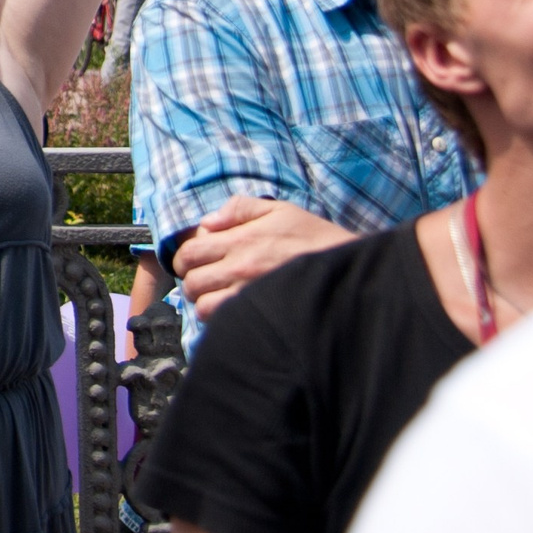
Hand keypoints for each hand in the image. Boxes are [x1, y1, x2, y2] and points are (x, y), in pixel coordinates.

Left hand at [172, 197, 353, 314]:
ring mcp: (250, 293)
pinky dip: (220, 320)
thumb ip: (240, 208)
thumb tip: (206, 222)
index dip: (184, 259)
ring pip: (203, 306)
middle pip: (192, 281)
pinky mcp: (262, 313)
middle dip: (191, 281)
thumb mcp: (280, 210)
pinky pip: (224, 323)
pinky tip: (233, 312)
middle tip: (204, 282)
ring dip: (204, 303)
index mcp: (241, 239)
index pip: (189, 251)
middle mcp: (241, 266)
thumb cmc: (316, 238)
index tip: (192, 263)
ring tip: (217, 299)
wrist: (349, 270)